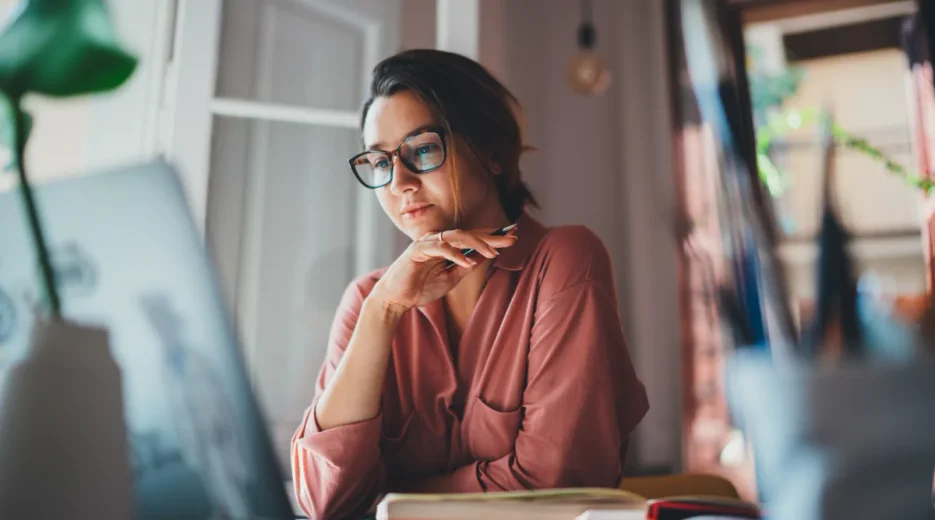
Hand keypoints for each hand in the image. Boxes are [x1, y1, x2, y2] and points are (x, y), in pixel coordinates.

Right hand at [371, 227, 517, 311]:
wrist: (396, 299)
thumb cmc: (420, 288)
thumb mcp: (451, 278)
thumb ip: (466, 266)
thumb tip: (485, 257)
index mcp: (446, 245)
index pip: (473, 238)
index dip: (493, 237)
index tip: (513, 236)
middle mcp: (438, 240)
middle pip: (469, 233)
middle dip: (491, 237)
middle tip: (512, 238)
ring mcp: (427, 242)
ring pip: (456, 236)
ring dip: (477, 243)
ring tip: (493, 252)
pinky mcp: (417, 250)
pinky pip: (440, 248)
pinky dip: (455, 254)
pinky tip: (468, 262)